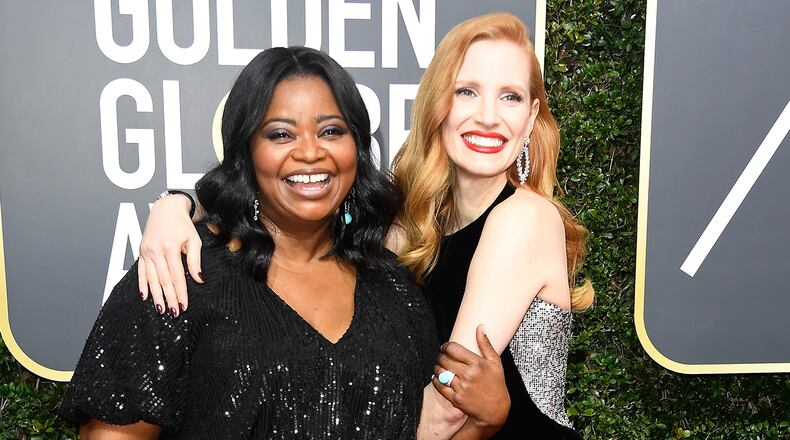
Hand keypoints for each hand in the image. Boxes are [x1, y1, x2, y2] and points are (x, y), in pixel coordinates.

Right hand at [138, 193, 202, 316]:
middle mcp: (155, 250)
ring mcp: (146, 251)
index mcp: (170, 247)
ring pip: (151, 279)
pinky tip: (145, 297)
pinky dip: (142, 285)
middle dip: (169, 298)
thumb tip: (199, 279)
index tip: (184, 305)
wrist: (166, 209)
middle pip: (163, 280)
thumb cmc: (182, 224)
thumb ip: (195, 261)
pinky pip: (141, 272)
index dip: (180, 292)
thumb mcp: (194, 240)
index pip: (176, 276)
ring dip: (156, 296)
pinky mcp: (141, 252)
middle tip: (174, 312)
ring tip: (161, 309)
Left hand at [432, 325, 509, 431]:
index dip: (446, 346)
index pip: (453, 349)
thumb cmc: (496, 384)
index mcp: (477, 364)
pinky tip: (438, 377)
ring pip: (440, 372)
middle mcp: (468, 375)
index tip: (445, 347)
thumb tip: (480, 327)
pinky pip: (439, 386)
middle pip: (444, 359)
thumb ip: (486, 344)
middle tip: (441, 356)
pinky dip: (436, 380)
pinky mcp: (456, 399)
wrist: (495, 409)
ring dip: (437, 367)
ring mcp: (461, 388)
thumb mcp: (495, 362)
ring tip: (439, 366)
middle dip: (440, 356)